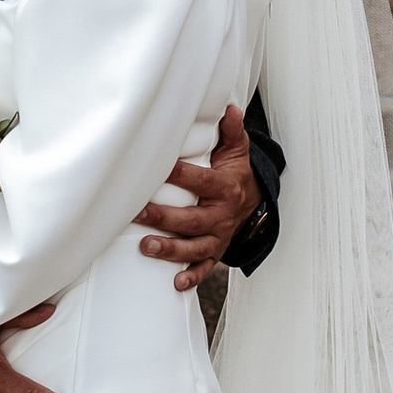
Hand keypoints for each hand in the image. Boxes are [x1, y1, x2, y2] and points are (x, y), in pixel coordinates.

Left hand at [136, 101, 261, 294]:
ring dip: (172, 250)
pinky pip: (205, 267)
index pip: (201, 181)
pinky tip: (175, 283)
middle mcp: (222, 214)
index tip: (157, 167)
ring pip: (196, 247)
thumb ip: (231, 132)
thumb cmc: (234, 173)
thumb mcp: (237, 151)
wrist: (253, 202)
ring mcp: (219, 236)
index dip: (180, 174)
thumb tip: (229, 108)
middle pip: (193, 219)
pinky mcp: (215, 252)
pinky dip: (192, 277)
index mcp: (225, 187)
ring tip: (147, 247)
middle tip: (139, 213)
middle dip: (165, 217)